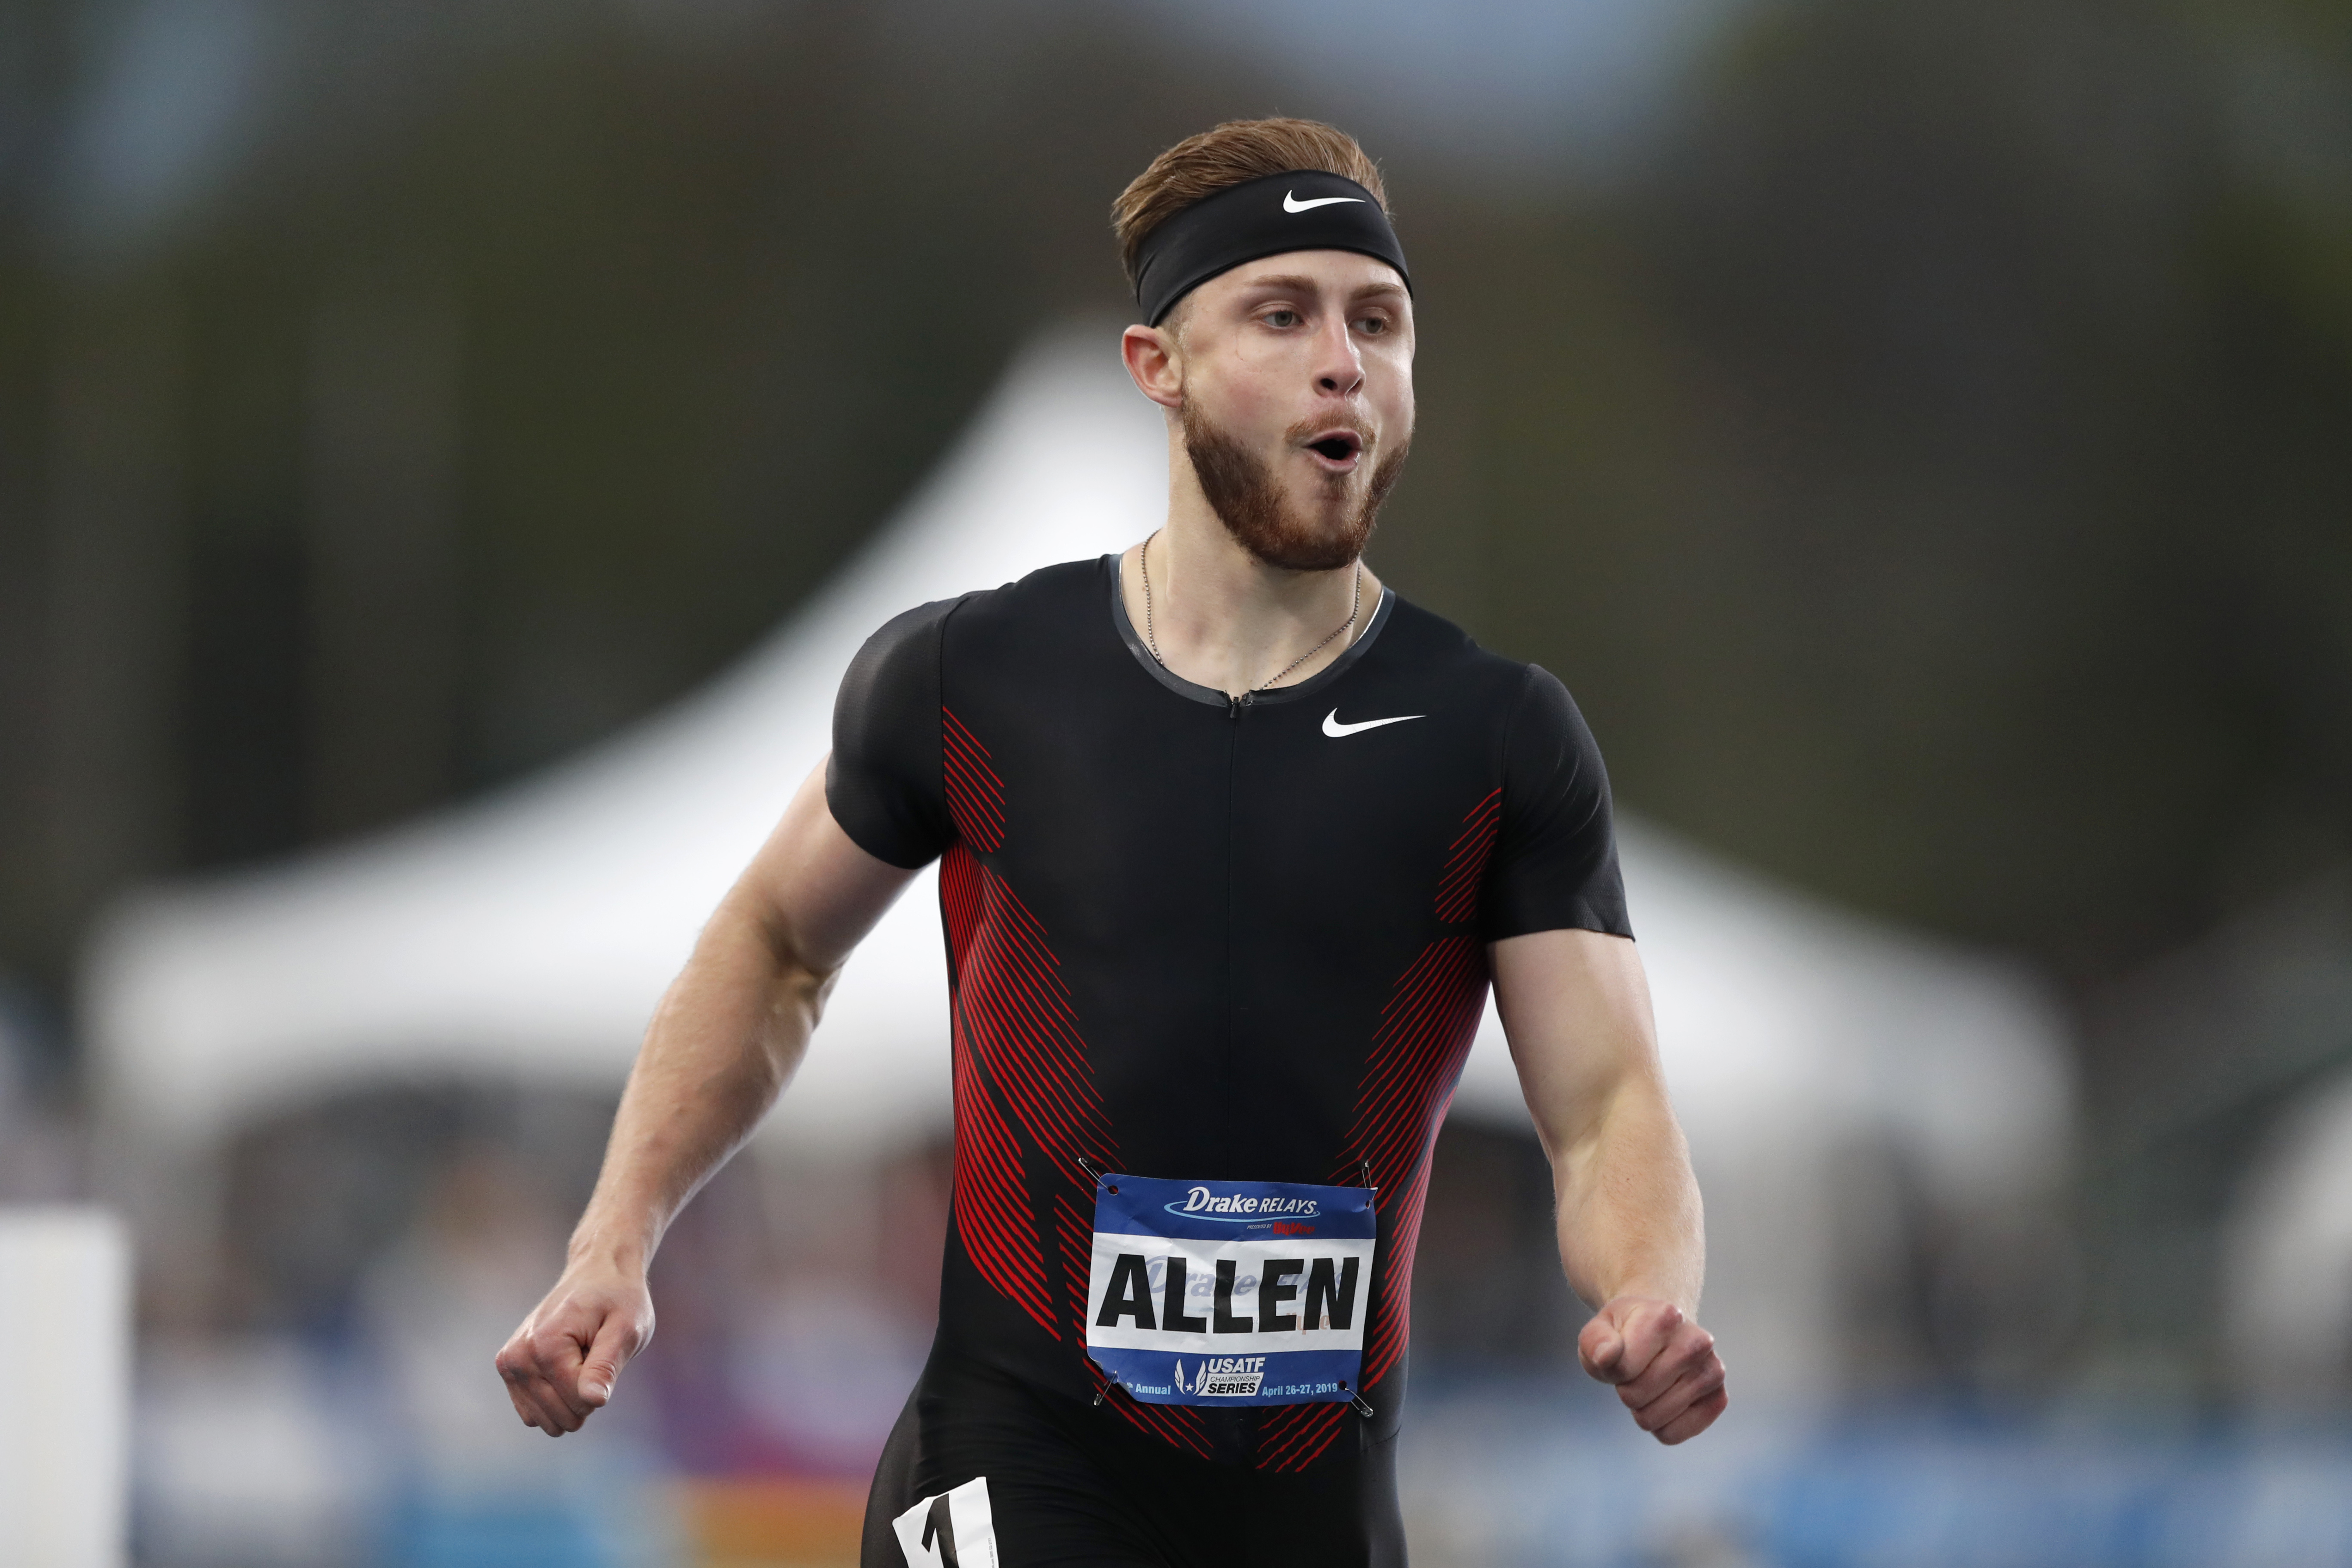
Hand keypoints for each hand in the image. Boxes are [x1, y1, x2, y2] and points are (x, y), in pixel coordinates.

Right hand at [495, 1258, 654, 1435]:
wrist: (597, 1272)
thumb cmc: (617, 1299)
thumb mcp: (627, 1328)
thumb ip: (606, 1366)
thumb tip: (594, 1401)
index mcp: (545, 1346)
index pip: (580, 1402)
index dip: (602, 1384)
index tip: (604, 1349)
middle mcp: (518, 1357)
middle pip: (562, 1416)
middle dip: (585, 1394)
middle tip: (592, 1353)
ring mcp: (509, 1364)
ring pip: (546, 1420)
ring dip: (569, 1397)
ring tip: (579, 1358)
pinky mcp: (509, 1369)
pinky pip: (533, 1413)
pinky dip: (554, 1398)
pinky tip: (564, 1365)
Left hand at [1577, 1295, 1725, 1444]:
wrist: (1662, 1332)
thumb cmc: (1626, 1334)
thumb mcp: (1599, 1329)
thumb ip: (1595, 1341)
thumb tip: (1607, 1356)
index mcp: (1666, 1316)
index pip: (1623, 1368)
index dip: (1611, 1369)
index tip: (1621, 1353)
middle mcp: (1698, 1341)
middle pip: (1636, 1396)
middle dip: (1626, 1389)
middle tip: (1637, 1371)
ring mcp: (1713, 1371)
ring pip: (1653, 1419)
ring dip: (1641, 1408)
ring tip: (1651, 1382)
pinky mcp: (1719, 1399)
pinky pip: (1672, 1435)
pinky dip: (1659, 1426)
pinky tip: (1665, 1400)